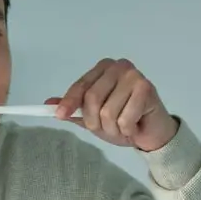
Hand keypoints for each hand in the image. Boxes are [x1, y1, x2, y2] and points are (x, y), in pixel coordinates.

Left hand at [48, 58, 178, 151]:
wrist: (152, 132)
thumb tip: (48, 104)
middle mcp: (118, 67)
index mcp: (102, 69)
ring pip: (108, 112)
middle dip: (95, 122)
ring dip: (113, 129)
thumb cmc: (123, 121)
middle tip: (106, 129)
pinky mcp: (146, 89)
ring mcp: (133, 76)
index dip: (69, 102)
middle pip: (92, 98)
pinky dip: (127, 130)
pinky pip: (124, 119)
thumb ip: (74, 109)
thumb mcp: (93, 117)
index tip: (60, 116)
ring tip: (123, 127)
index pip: (81, 86)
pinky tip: (135, 126)